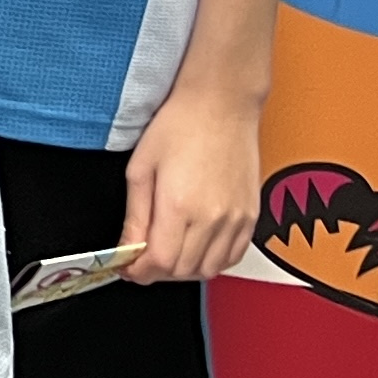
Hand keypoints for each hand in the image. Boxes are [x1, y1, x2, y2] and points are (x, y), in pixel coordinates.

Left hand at [123, 84, 266, 285]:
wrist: (220, 105)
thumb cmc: (179, 126)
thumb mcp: (140, 168)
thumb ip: (134, 216)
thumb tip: (126, 249)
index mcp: (179, 206)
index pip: (159, 263)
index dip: (139, 272)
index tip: (128, 268)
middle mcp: (211, 219)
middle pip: (183, 271)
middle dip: (157, 272)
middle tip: (142, 259)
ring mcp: (235, 220)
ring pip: (209, 269)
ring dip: (184, 271)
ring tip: (168, 252)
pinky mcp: (251, 216)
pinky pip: (233, 257)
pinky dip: (212, 262)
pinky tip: (197, 248)